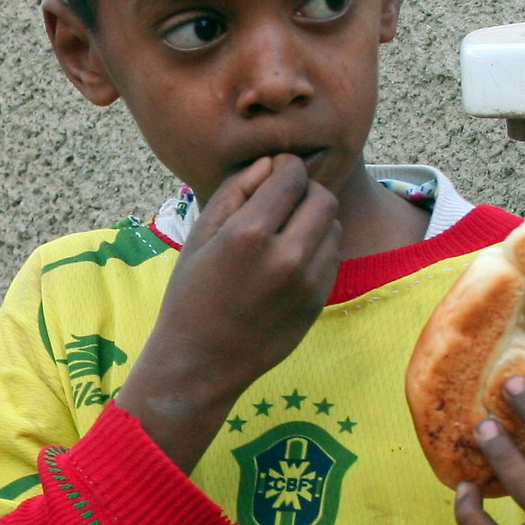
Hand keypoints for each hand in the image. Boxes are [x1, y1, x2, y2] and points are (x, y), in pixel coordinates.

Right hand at [114, 155, 340, 471]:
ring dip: (314, 221)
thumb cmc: (191, 295)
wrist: (200, 362)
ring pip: (334, 226)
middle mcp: (285, 256)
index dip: (284, 168)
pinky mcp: (317, 302)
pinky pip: (332, 258)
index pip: (291, 176)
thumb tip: (272, 163)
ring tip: (284, 235)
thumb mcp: (200, 236)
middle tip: (282, 203)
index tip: (273, 175)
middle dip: (305, 191)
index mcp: (248, 235)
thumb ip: (236, 191)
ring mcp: (306, 283)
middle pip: (322, 197)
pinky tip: (289, 261)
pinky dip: (317, 250)